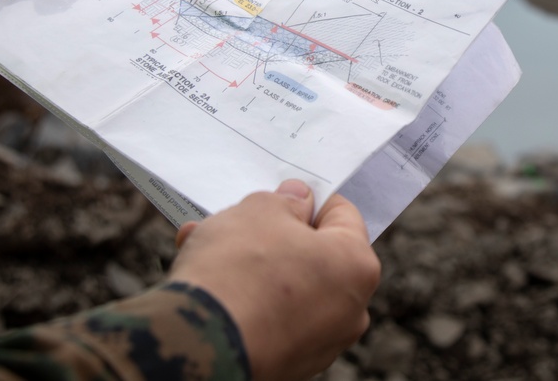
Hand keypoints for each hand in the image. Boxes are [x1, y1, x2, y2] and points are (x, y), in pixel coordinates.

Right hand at [172, 180, 380, 380]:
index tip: (279, 193)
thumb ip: (285, 201)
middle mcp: (350, 310)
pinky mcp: (287, 365)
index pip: (342, 215)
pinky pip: (270, 318)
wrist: (200, 344)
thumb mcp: (260, 210)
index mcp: (357, 266)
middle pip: (313, 254)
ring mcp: (320, 344)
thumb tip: (297, 201)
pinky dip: (245, 299)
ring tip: (204, 244)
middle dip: (272, 234)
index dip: (308, 198)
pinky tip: (206, 282)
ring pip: (287, 287)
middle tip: (237, 219)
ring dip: (251, 264)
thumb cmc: (239, 268)